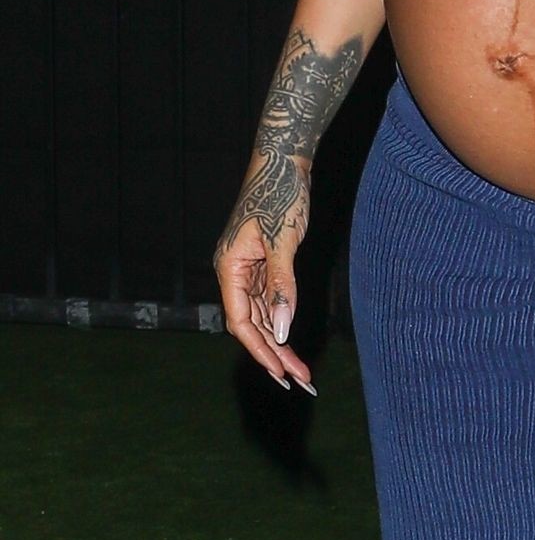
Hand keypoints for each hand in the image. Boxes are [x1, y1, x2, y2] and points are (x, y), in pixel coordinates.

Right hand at [212, 151, 316, 394]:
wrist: (284, 160)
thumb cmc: (280, 195)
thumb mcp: (283, 242)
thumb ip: (281, 287)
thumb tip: (280, 329)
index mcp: (229, 268)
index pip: (240, 321)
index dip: (259, 350)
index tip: (281, 373)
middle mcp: (234, 271)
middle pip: (250, 323)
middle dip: (273, 352)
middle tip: (299, 379)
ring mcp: (249, 266)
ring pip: (260, 314)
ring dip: (278, 340)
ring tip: (299, 368)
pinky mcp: (264, 259)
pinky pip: (269, 298)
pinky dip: (281, 317)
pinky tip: (291, 337)